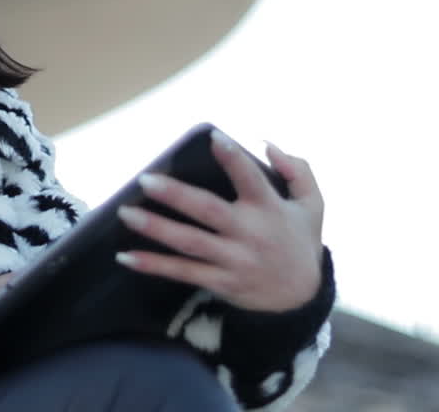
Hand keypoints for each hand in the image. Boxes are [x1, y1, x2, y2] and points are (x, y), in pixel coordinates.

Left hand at [115, 133, 324, 312]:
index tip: (213, 138)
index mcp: (269, 209)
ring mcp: (232, 261)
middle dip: (176, 195)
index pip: (251, 179)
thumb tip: (267, 144)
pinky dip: (154, 265)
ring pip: (189, 243)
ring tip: (125, 213)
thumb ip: (298, 170)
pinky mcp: (220, 282)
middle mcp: (249, 234)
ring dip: (156, 228)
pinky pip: (183, 273)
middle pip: (208, 212)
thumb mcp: (313, 205)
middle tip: (145, 180)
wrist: (301, 299)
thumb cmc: (300, 241)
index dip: (233, 158)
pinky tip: (126, 256)